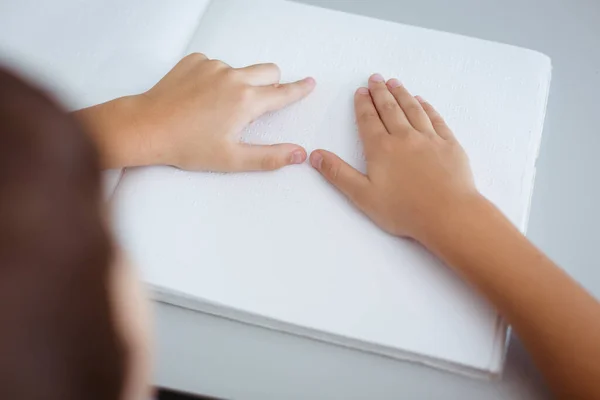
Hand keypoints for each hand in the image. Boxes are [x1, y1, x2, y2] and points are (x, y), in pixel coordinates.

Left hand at [90, 53, 315, 170]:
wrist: (147, 127)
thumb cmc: (186, 145)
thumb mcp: (232, 159)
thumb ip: (270, 157)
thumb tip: (298, 154)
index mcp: (247, 101)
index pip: (283, 93)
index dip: (299, 90)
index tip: (309, 83)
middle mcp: (234, 77)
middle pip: (268, 71)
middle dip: (270, 85)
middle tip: (255, 107)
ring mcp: (213, 66)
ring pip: (241, 70)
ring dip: (239, 84)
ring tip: (216, 109)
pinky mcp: (195, 61)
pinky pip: (216, 65)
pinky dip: (215, 79)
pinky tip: (199, 98)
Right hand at [309, 73, 478, 240]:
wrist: (448, 214)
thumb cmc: (404, 210)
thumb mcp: (363, 196)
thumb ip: (338, 174)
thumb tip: (314, 155)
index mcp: (381, 148)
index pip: (369, 120)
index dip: (363, 104)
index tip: (360, 91)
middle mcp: (405, 137)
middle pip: (390, 109)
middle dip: (380, 92)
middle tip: (375, 78)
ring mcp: (429, 138)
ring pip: (413, 109)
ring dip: (402, 94)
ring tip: (395, 83)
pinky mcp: (450, 144)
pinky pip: (436, 119)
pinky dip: (427, 107)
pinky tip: (422, 102)